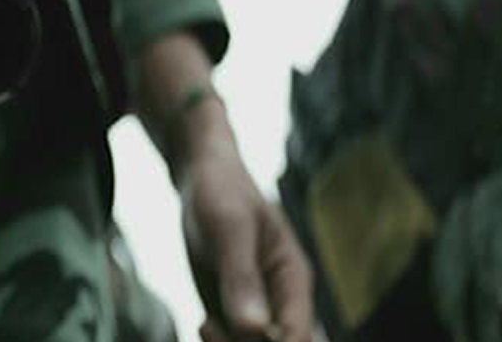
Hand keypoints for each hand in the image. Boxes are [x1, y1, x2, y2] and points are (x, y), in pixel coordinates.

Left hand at [178, 99, 312, 341]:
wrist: (201, 177)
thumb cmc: (222, 191)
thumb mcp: (231, 226)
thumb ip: (242, 276)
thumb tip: (253, 328)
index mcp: (294, 280)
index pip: (299, 336)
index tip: (236, 330)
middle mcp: (281, 301)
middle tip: (209, 326)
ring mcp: (257, 308)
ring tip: (205, 324)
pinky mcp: (232, 310)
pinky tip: (203, 323)